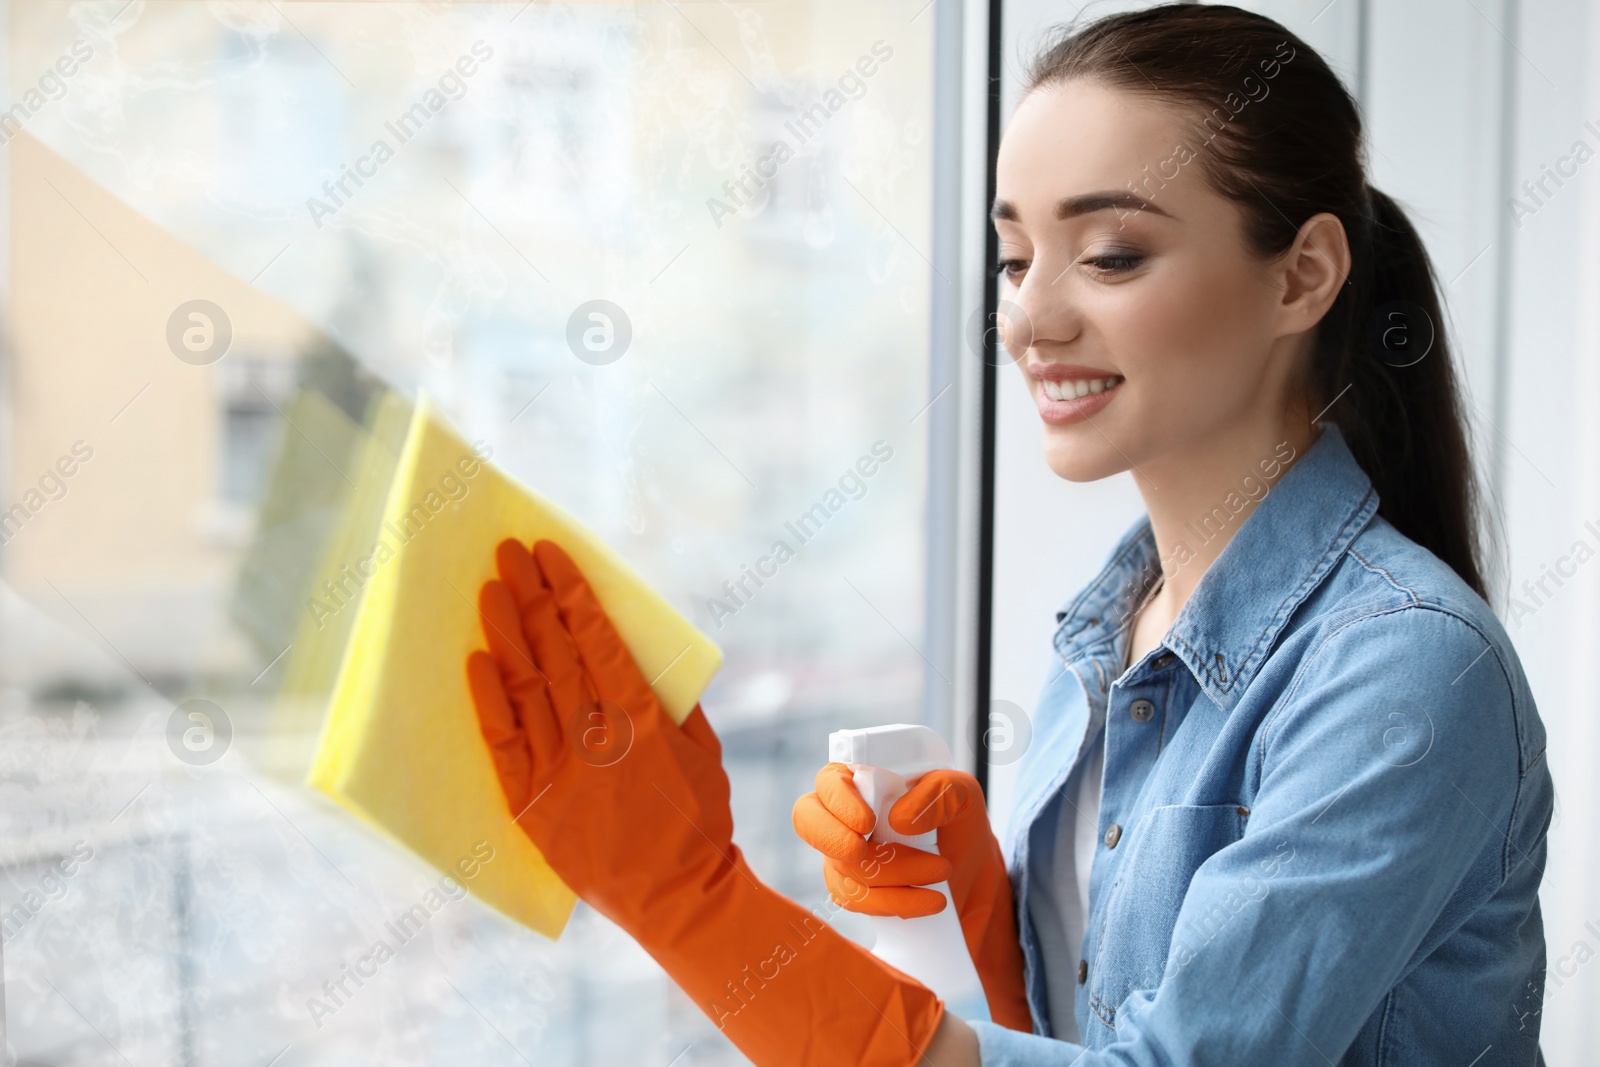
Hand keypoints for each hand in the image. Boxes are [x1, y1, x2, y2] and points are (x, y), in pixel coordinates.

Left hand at [467, 538, 947, 1065]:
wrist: (679, 900)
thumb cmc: (700, 823)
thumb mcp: (704, 750)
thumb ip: (672, 701)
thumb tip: (637, 650)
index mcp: (643, 718)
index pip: (597, 636)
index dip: (570, 590)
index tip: (550, 553)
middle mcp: (597, 738)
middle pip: (555, 650)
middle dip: (531, 595)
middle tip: (508, 553)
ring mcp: (560, 774)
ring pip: (525, 688)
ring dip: (506, 633)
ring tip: (489, 590)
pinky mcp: (533, 808)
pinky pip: (503, 745)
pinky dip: (489, 701)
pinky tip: (477, 662)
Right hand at [793, 762, 1032, 1030]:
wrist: (971, 869)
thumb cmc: (957, 819)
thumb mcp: (962, 793)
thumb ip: (938, 792)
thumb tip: (899, 819)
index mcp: (862, 779)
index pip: (828, 782)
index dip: (838, 801)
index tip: (867, 823)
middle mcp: (843, 815)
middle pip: (807, 821)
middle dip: (833, 840)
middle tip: (862, 851)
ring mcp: (843, 855)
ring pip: (841, 869)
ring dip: (892, 875)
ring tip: (941, 870)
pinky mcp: (854, 890)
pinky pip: (857, 901)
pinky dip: (895, 903)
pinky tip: (930, 900)